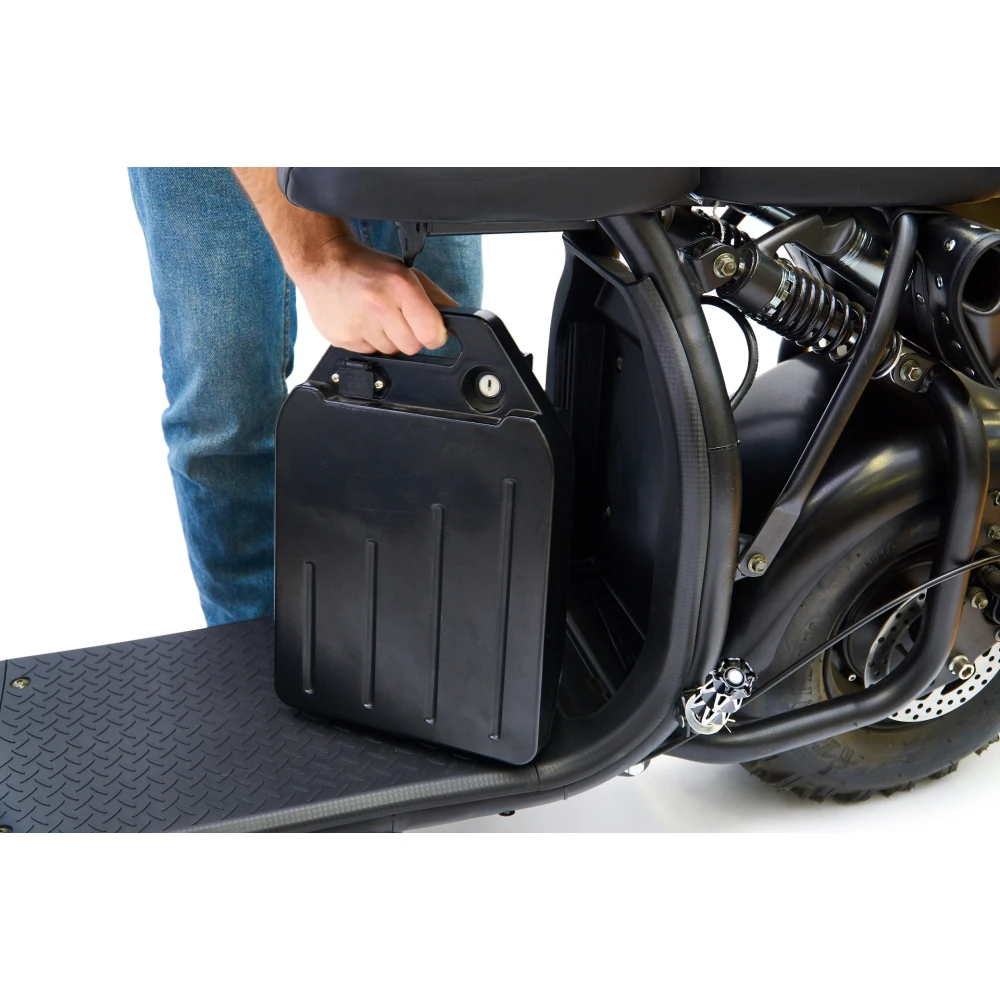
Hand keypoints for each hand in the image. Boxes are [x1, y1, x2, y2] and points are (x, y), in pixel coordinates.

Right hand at [291, 235, 457, 355]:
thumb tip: (457, 320)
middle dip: (409, 336)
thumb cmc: (366, 267)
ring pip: (391, 352)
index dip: (433, 334)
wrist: (322, 261)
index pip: (433, 335)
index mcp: (400, 286)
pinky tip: (361, 321)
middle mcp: (379, 306)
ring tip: (375, 315)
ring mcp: (358, 324)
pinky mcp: (342, 338)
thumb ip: (436, 298)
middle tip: (395, 315)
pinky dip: (368, 341)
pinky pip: (368, 353)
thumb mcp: (407, 274)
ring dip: (388, 339)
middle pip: (412, 347)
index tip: (427, 327)